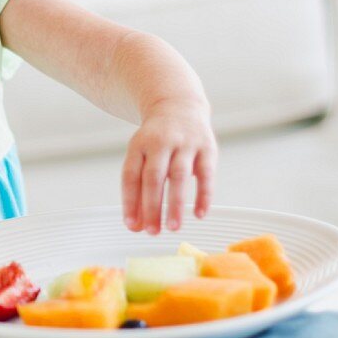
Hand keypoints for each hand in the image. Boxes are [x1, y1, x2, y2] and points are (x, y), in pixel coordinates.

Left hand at [121, 99, 216, 234]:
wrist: (178, 105)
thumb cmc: (156, 142)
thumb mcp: (141, 155)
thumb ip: (138, 189)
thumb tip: (136, 226)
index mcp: (139, 145)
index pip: (130, 176)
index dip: (130, 202)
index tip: (131, 225)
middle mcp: (160, 142)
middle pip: (153, 177)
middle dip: (152, 206)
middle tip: (152, 232)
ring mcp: (185, 143)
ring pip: (179, 176)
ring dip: (175, 203)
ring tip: (173, 228)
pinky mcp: (207, 146)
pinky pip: (206, 173)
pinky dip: (203, 195)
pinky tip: (199, 214)